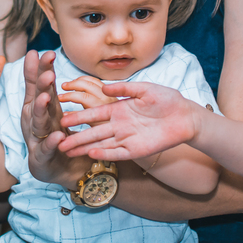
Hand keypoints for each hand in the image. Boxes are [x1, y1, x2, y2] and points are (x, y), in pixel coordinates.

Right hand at [17, 50, 84, 185]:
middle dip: (41, 86)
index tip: (47, 53)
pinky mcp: (42, 156)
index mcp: (36, 105)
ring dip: (41, 110)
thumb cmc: (51, 131)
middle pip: (37, 100)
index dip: (42, 69)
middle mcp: (34, 119)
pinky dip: (52, 142)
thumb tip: (33, 52)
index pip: (39, 84)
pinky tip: (57, 135)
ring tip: (45, 98)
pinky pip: (47, 148)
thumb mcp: (46, 104)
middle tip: (48, 74)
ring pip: (38, 122)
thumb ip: (38, 80)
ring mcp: (37, 137)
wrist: (58, 167)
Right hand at [57, 81, 199, 160]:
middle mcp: (119, 125)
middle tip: (57, 141)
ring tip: (66, 151)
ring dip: (84, 148)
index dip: (79, 117)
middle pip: (93, 132)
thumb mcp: (145, 89)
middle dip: (75, 136)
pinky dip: (105, 153)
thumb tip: (104, 89)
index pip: (94, 114)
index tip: (62, 119)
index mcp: (119, 109)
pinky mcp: (137, 150)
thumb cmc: (167, 100)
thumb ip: (125, 89)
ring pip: (101, 144)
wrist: (185, 116)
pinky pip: (118, 153)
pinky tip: (91, 154)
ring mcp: (127, 138)